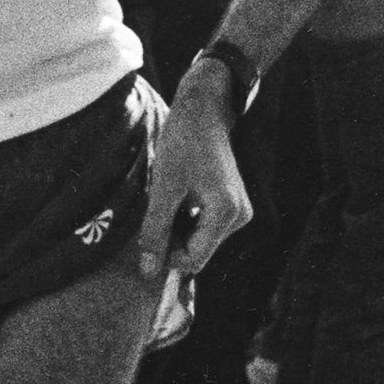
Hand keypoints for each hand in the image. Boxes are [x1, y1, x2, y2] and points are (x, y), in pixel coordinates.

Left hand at [136, 69, 251, 282]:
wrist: (202, 113)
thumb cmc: (182, 144)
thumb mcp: (164, 188)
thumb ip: (156, 230)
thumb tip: (149, 271)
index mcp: (227, 214)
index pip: (194, 259)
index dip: (165, 255)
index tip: (143, 237)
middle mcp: (239, 218)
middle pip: (197, 250)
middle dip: (171, 238)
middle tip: (155, 208)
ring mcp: (237, 212)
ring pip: (199, 239)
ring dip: (176, 227)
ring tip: (167, 196)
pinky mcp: (231, 205)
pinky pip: (203, 226)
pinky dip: (184, 218)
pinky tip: (177, 195)